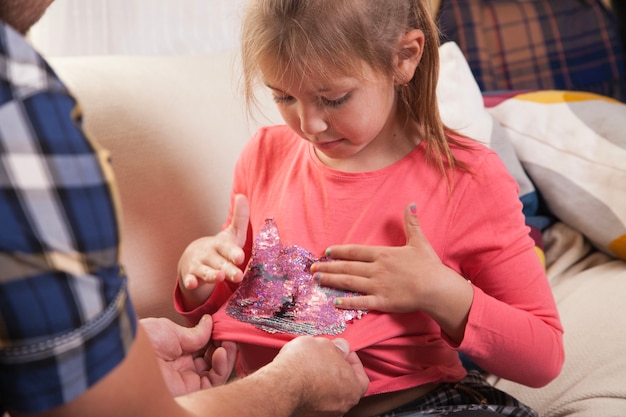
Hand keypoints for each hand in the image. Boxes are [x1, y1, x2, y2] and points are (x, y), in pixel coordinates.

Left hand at [140, 315, 236, 395]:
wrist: (131, 360)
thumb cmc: (144, 342)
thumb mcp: (172, 331)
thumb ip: (194, 333)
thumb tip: (209, 322)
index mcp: (174, 351)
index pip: (202, 346)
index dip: (215, 336)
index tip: (223, 325)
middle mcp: (182, 367)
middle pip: (211, 358)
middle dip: (223, 344)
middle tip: (229, 333)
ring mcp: (186, 379)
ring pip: (216, 371)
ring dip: (226, 355)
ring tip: (228, 342)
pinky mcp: (191, 391)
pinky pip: (214, 381)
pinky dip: (222, 366)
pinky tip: (222, 351)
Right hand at [177, 194, 249, 306]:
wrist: (194, 257)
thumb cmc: (220, 247)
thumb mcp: (231, 234)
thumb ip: (240, 218)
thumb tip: (242, 195)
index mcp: (221, 244)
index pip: (228, 248)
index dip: (233, 252)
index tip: (240, 257)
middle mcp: (209, 254)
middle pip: (220, 262)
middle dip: (228, 268)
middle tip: (238, 275)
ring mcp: (198, 264)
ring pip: (205, 271)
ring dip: (211, 275)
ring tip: (219, 277)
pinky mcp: (190, 275)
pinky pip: (189, 279)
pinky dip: (189, 281)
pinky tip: (191, 283)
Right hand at [271, 336, 368, 415]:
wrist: (280, 384)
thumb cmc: (305, 365)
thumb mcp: (326, 344)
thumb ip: (338, 348)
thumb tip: (341, 348)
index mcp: (353, 389)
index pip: (361, 376)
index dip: (352, 361)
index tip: (343, 352)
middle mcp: (341, 406)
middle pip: (343, 386)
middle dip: (335, 370)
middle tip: (325, 357)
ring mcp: (323, 414)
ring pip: (327, 395)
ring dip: (321, 381)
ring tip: (309, 366)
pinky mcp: (306, 415)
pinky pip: (312, 400)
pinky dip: (308, 390)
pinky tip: (299, 378)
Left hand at [312, 203, 472, 342]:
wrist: (437, 288)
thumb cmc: (429, 265)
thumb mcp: (419, 241)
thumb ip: (411, 223)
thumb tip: (411, 204)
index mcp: (383, 254)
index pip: (356, 251)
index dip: (340, 251)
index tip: (327, 252)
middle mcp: (376, 269)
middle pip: (347, 267)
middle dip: (328, 267)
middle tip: (312, 268)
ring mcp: (378, 286)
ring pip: (349, 282)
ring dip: (332, 281)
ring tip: (317, 280)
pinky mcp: (382, 301)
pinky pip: (361, 302)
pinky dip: (348, 302)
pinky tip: (335, 302)